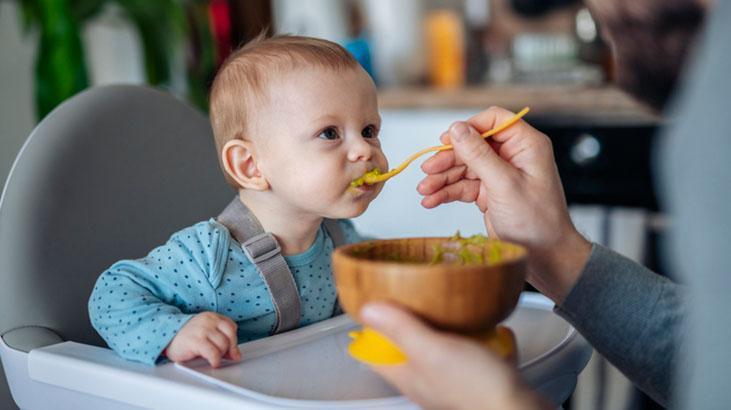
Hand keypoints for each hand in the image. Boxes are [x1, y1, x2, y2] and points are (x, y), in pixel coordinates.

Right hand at [164, 311, 240, 366]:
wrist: (164, 337)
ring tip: (213, 358)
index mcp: (212, 317)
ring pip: (223, 345)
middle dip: (229, 349)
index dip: (233, 341)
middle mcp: (208, 321)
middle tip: (223, 356)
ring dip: (221, 355)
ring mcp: (202, 330)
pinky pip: (213, 353)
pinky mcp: (195, 341)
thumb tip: (235, 354)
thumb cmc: (185, 337)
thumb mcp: (206, 334)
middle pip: (230, 336)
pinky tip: (213, 362)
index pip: (231, 327)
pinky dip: (216, 360)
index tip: (231, 350)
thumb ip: (220, 340)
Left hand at [360, 303, 549, 409]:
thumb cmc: (478, 390)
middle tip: (415, 297)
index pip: (376, 352)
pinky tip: (492, 328)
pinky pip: (476, 353)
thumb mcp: (432, 350)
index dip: (373, 327)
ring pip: (442, 349)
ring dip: (448, 327)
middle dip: (411, 321)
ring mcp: (453, 381)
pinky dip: (483, 338)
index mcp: (409, 375)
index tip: (377, 301)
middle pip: (408, 347)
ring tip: (454, 308)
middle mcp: (428, 380)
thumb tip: (369, 310)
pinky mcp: (479, 381)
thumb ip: (400, 329)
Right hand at [418, 106, 591, 303]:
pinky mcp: (490, 193)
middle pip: (472, 145)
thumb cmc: (537, 221)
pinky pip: (463, 186)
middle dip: (448, 158)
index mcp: (526, 146)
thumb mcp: (504, 184)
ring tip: (424, 191)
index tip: (447, 140)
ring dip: (442, 178)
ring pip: (464, 166)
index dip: (468, 127)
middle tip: (428, 170)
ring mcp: (500, 175)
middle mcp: (512, 156)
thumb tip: (457, 128)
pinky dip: (447, 192)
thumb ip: (479, 155)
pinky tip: (431, 200)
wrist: (545, 257)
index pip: (494, 120)